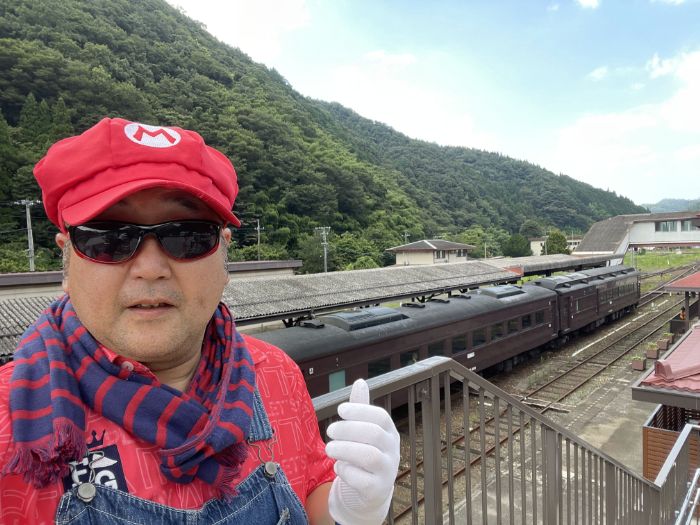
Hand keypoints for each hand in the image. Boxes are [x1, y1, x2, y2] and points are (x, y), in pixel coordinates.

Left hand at [325, 379, 399, 524]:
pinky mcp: (376, 490)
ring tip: (329, 448)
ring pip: (369, 456)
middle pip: (374, 434)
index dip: (360, 411)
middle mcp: (392, 451)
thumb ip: (361, 408)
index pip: (381, 417)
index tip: (340, 410)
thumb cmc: (365, 453)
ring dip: (344, 449)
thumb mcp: (364, 431)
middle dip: (348, 429)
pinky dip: (347, 471)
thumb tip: (360, 381)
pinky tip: (339, 466)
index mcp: (390, 433)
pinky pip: (362, 480)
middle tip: (329, 430)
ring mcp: (387, 471)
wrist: (371, 491)